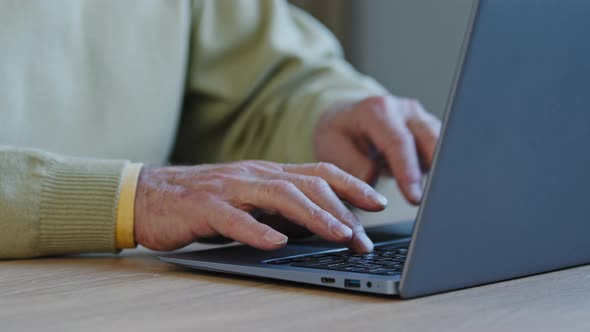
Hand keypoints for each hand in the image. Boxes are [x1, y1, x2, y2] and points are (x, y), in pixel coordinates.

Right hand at [134, 161, 387, 252]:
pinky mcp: (204, 207)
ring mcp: (230, 188)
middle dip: (342, 208)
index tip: (378, 202)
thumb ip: (280, 208)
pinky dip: (258, 230)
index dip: (351, 184)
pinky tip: (276, 243)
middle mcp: (254, 175)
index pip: (318, 172)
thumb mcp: (249, 201)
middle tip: (364, 235)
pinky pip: (235, 219)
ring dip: (313, 216)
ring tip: (338, 234)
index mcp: (267, 173)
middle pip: (308, 183)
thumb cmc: (203, 202)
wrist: (148, 195)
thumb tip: (320, 224)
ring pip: (280, 196)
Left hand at [314, 95, 440, 203]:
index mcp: (377, 110)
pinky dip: (443, 169)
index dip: (408, 171)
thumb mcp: (333, 149)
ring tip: (440, 198)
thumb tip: (373, 181)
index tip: (414, 198)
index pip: (399, 141)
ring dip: (443, 170)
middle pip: (430, 138)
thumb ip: (353, 166)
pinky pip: (444, 149)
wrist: (346, 120)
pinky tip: (440, 190)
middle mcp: (404, 110)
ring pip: (444, 143)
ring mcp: (420, 119)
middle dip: (436, 170)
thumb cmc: (340, 135)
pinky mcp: (430, 131)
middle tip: (434, 202)